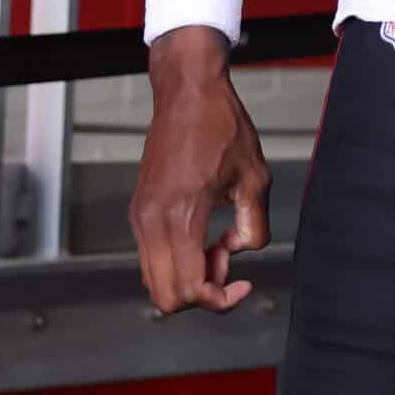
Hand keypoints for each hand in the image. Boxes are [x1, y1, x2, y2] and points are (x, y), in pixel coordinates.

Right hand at [129, 26, 269, 314]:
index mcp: (181, 216)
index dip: (220, 300)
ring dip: (189, 276)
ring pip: (155, 280)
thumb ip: (253, 227)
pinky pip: (152, 258)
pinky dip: (178, 260)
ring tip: (220, 245)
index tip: (244, 285)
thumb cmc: (223, 129)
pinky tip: (205, 235)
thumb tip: (237, 252)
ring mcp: (139, 217)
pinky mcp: (138, 211)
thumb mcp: (256, 178)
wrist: (187, 95)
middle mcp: (151, 223)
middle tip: (229, 261)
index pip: (188, 288)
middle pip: (164, 297)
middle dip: (202, 292)